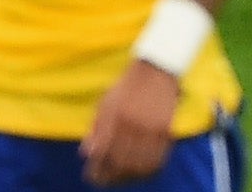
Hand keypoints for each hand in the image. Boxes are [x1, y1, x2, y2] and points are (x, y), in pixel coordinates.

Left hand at [81, 65, 182, 183]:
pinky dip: (147, 171)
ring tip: (120, 178)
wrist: (157, 70)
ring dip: (128, 177)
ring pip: (139, 166)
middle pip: (120, 163)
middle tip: (103, 181)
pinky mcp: (166, 131)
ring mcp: (151, 129)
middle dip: (109, 177)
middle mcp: (133, 125)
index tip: (91, 176)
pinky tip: (139, 172)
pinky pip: (156, 160)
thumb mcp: (105, 103)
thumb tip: (86, 154)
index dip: (95, 169)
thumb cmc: (127, 86)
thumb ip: (96, 128)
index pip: (102, 153)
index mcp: (115, 116)